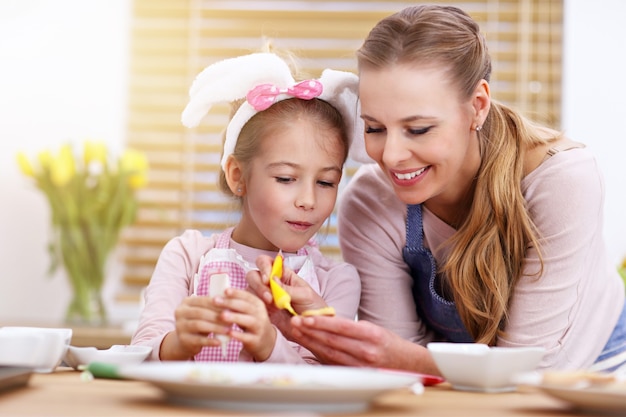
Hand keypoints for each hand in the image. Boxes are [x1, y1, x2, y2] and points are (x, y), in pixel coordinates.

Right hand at [160, 295, 230, 359]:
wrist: (186, 341)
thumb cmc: (200, 322)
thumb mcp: (205, 312)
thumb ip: (214, 307)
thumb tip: (232, 304)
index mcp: (186, 302)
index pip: (203, 301)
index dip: (217, 304)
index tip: (230, 307)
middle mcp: (180, 312)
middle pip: (201, 312)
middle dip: (217, 316)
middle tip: (231, 319)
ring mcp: (180, 326)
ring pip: (199, 325)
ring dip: (215, 328)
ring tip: (227, 330)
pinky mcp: (183, 339)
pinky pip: (198, 340)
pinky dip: (210, 341)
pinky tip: (219, 342)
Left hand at [216, 288, 276, 361]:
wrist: (266, 340)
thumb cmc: (251, 321)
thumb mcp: (248, 311)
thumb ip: (237, 303)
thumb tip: (219, 295)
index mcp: (258, 304)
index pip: (247, 296)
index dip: (236, 293)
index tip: (225, 290)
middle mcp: (260, 314)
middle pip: (246, 307)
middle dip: (230, 303)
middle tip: (216, 301)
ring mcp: (259, 327)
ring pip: (248, 321)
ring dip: (235, 317)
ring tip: (222, 315)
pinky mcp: (256, 340)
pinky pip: (247, 337)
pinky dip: (238, 335)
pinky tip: (229, 332)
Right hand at [247, 255, 326, 312]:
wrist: (312, 328)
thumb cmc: (312, 307)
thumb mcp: (305, 295)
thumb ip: (289, 288)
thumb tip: (273, 280)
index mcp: (283, 275)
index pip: (267, 263)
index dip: (264, 267)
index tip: (268, 279)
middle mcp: (270, 284)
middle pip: (254, 275)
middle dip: (258, 284)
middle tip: (269, 296)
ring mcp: (264, 297)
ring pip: (249, 289)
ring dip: (257, 295)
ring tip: (271, 305)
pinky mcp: (262, 310)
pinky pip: (250, 305)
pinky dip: (254, 307)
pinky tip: (266, 312)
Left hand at [290, 316, 440, 374]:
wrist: (406, 364)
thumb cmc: (388, 343)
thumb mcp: (373, 329)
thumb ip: (351, 327)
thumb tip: (324, 321)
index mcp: (371, 335)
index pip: (341, 327)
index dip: (321, 323)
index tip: (305, 317)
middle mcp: (366, 351)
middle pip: (332, 340)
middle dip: (310, 331)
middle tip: (294, 322)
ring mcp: (360, 365)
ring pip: (329, 352)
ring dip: (311, 342)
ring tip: (298, 332)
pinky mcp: (355, 374)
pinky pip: (333, 363)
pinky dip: (319, 354)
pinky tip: (309, 346)